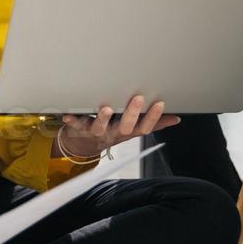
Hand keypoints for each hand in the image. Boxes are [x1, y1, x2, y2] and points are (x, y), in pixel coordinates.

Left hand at [60, 94, 179, 159]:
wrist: (83, 145)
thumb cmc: (111, 131)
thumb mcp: (133, 129)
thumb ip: (152, 123)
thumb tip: (175, 118)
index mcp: (127, 132)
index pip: (144, 128)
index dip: (154, 118)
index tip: (160, 103)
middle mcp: (113, 133)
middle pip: (124, 127)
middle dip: (132, 114)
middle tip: (138, 98)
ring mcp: (96, 132)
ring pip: (100, 127)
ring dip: (103, 118)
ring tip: (106, 108)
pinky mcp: (79, 128)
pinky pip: (75, 125)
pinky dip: (71, 120)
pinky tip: (68, 114)